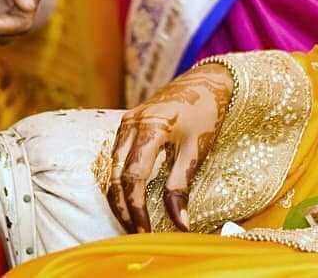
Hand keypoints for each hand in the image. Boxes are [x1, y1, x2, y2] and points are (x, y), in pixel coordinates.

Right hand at [107, 63, 233, 233]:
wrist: (206, 82)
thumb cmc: (205, 114)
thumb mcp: (196, 150)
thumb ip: (181, 187)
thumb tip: (180, 225)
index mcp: (150, 127)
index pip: (133, 178)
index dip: (136, 209)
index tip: (144, 234)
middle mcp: (132, 123)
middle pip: (115, 176)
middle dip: (123, 208)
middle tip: (135, 234)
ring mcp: (127, 121)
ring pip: (111, 167)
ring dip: (119, 197)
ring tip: (132, 221)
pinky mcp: (128, 123)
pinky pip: (116, 156)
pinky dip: (120, 180)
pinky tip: (131, 197)